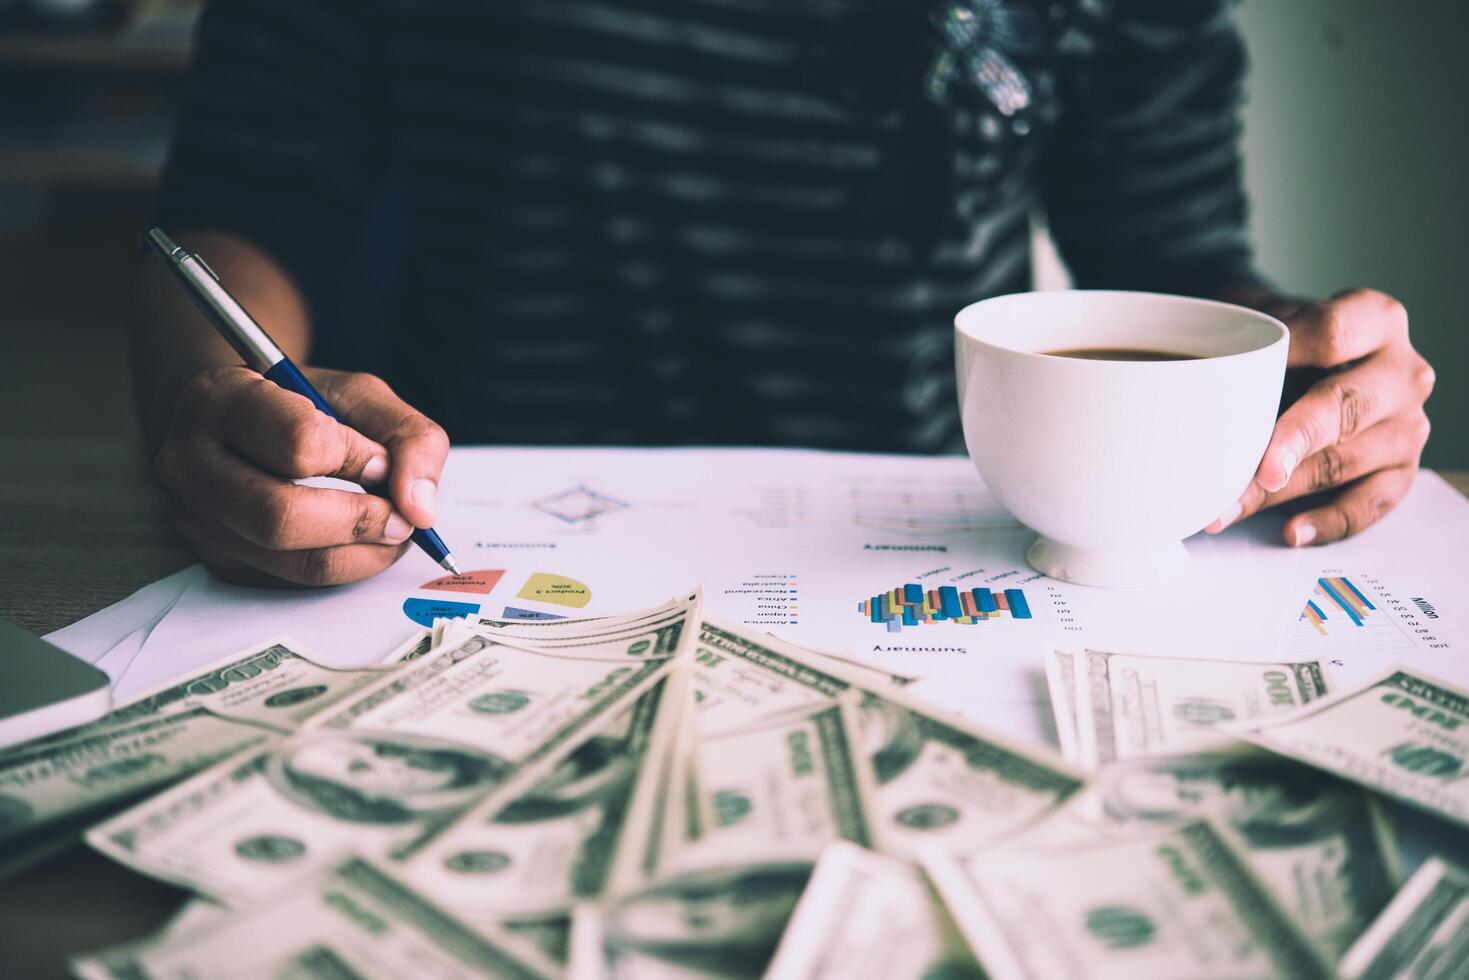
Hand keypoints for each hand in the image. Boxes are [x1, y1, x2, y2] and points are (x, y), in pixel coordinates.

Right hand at [154, 366, 449, 585]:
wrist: (233, 420)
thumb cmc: (299, 403)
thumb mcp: (357, 394)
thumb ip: (407, 436)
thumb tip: (421, 508)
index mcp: (220, 400)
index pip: (298, 444)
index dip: (356, 458)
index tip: (381, 460)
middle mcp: (190, 462)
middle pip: (282, 516)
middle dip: (361, 521)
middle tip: (402, 517)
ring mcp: (195, 518)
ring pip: (290, 560)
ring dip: (361, 553)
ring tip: (391, 530)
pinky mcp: (215, 558)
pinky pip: (290, 580)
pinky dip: (342, 567)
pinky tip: (358, 541)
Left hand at [1207, 288, 1433, 544]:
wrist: (1297, 363)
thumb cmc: (1277, 345)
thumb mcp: (1263, 329)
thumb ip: (1249, 351)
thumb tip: (1200, 397)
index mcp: (1377, 320)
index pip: (1334, 334)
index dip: (1283, 357)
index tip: (1236, 381)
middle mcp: (1401, 374)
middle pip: (1344, 406)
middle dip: (1290, 441)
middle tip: (1251, 469)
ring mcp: (1406, 427)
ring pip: (1342, 462)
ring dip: (1279, 493)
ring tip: (1225, 509)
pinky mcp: (1399, 472)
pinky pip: (1367, 505)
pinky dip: (1325, 523)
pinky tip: (1289, 532)